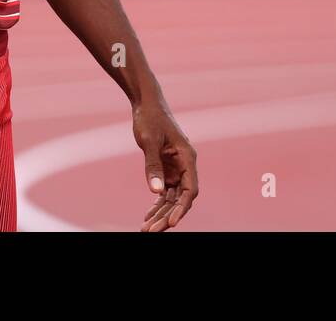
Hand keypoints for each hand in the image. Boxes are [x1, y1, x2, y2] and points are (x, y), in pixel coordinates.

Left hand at [132, 101, 197, 230]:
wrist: (146, 104)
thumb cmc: (150, 118)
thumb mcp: (149, 141)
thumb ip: (153, 166)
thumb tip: (156, 192)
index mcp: (187, 157)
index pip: (190, 189)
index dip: (182, 208)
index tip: (171, 223)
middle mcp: (184, 166)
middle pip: (180, 198)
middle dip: (167, 216)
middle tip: (151, 232)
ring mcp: (175, 169)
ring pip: (172, 198)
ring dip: (160, 214)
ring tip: (146, 230)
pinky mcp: (166, 169)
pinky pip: (164, 192)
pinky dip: (156, 204)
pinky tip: (148, 217)